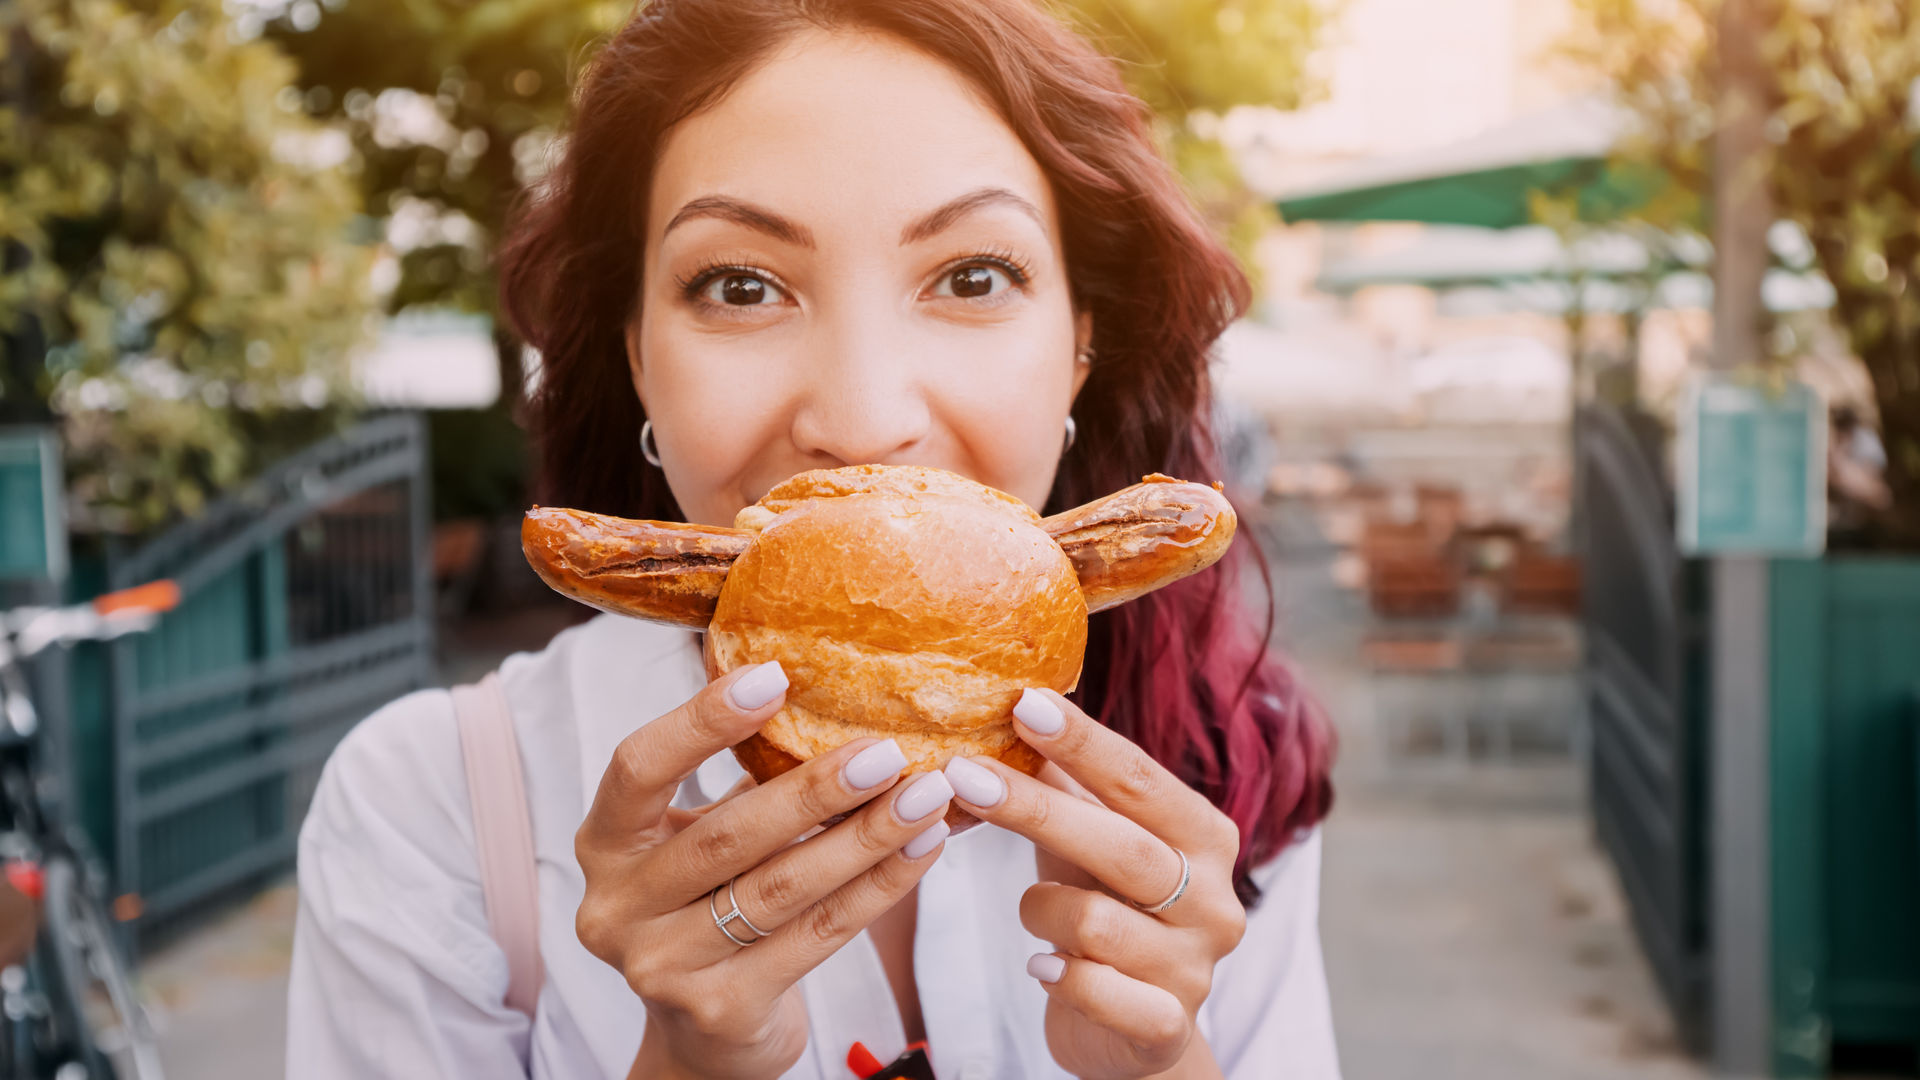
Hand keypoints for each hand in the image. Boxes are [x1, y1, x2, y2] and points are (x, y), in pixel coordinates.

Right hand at [575, 662, 956, 1079]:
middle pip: (727, 837)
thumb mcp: (703, 838)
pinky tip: (922, 850)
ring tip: (925, 797)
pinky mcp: (720, 1010)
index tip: (775, 677)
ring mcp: (663, 966)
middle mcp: (616, 907)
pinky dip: (878, 888)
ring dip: (864, 838)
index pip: (638, 767)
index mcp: (603, 842)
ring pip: (781, 890)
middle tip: (886, 752)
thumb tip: (830, 693)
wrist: (707, 1033)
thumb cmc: (713, 904)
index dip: (702, 721)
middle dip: (816, 790)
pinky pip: (815, 936)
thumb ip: (742, 781)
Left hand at [944, 690, 1244, 1079]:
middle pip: (1121, 845)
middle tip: (961, 773)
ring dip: (1041, 911)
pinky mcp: (1165, 1028)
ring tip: (1033, 913)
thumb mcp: (1091, 843)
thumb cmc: (1110, 911)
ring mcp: (1194, 969)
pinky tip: (1044, 967)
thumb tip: (1013, 709)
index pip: (1142, 780)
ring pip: (1095, 924)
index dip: (1083, 743)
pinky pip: (1098, 993)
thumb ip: (1067, 787)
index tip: (1022, 703)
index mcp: (1206, 839)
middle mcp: (1215, 901)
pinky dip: (1059, 976)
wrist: (1138, 1030)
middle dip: (1035, 807)